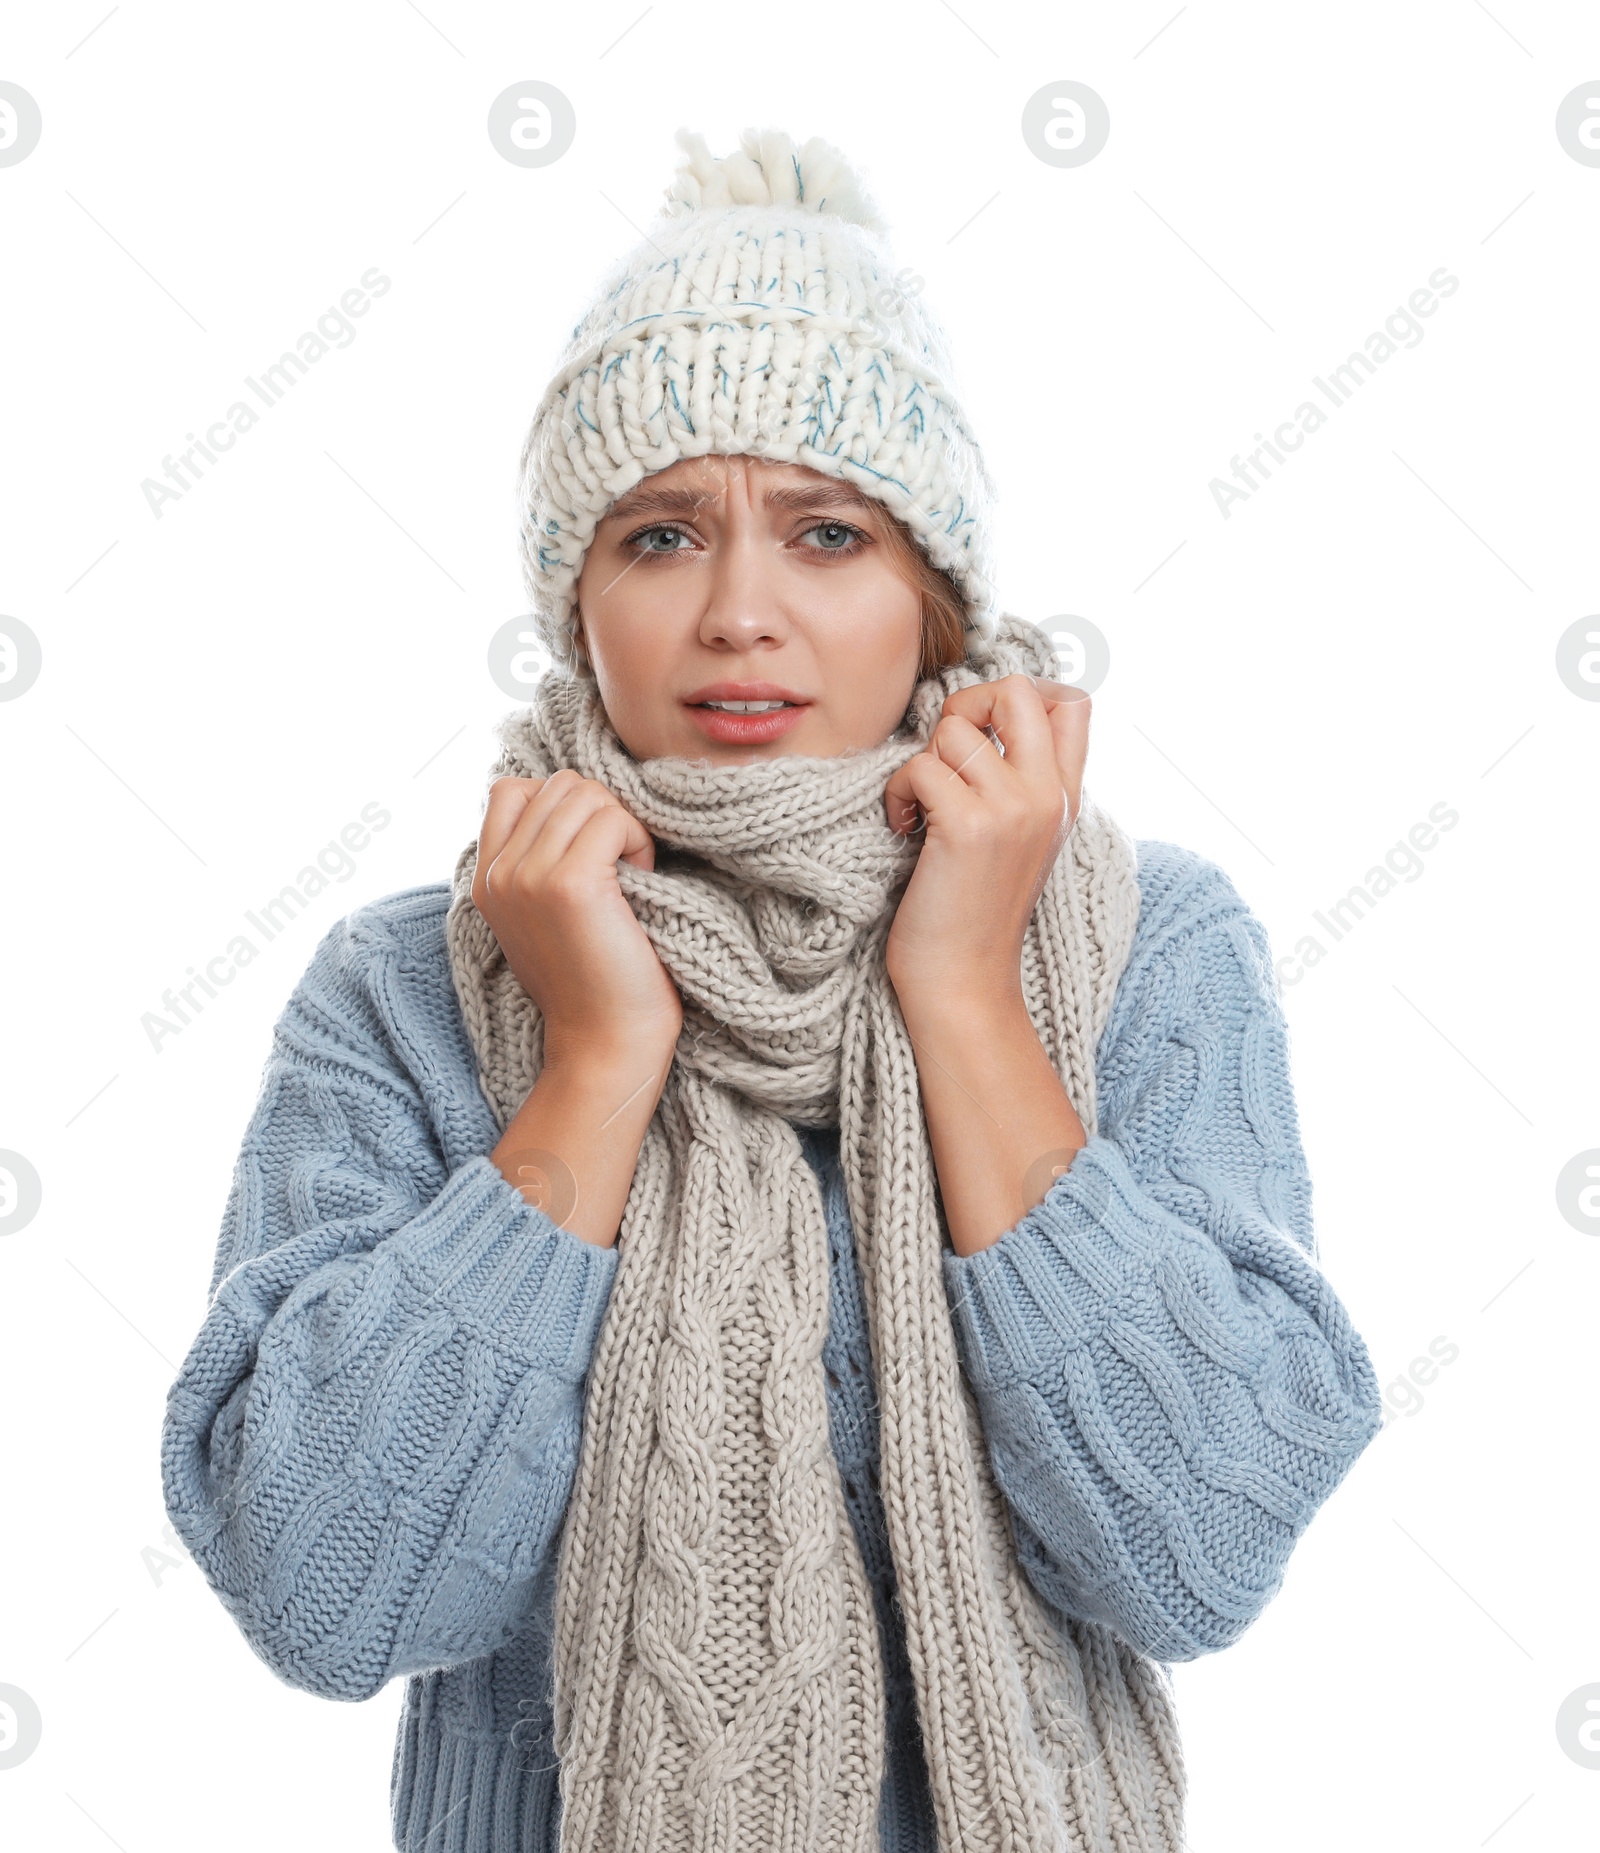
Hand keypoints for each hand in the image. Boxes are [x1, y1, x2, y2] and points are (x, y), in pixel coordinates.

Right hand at [472, 771, 682, 1065]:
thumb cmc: (595, 981)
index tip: (590, 852)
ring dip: (622, 827)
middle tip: (619, 867)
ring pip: (587, 795)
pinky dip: (638, 841)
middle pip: (559, 785)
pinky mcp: (569, 883)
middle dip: (601, 813)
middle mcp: (498, 874)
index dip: (564, 806)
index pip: (511, 789)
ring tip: (629, 876)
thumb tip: (575, 800)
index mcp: (486, 879)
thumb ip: (538, 859)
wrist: (606, 1042)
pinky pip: (613, 818)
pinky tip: (640, 881)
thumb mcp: (546, 914)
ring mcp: (528, 876)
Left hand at [882, 674, 1089, 1015]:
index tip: (982, 735)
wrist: (964, 983)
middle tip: (944, 755)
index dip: (1022, 696)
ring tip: (920, 810)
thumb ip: (1018, 784)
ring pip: (953, 730)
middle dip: (966, 706)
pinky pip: (918, 768)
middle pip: (1016, 690)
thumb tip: (981, 723)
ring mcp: (1013, 808)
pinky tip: (905, 830)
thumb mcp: (1018, 841)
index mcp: (1064, 796)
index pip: (1073, 703)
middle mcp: (1047, 795)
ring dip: (919, 764)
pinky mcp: (969, 826)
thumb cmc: (973, 913)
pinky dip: (898, 795)